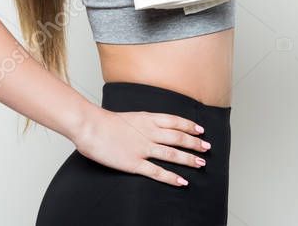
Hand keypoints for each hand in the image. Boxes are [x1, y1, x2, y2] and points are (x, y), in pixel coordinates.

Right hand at [73, 107, 210, 186]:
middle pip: (178, 138)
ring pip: (172, 154)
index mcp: (148, 118)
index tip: (201, 130)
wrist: (91, 126)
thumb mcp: (129, 116)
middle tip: (207, 147)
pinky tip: (181, 181)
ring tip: (201, 164)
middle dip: (195, 143)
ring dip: (189, 159)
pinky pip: (157, 172)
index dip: (190, 126)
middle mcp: (150, 132)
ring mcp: (143, 148)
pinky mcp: (134, 163)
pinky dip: (171, 177)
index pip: (175, 121)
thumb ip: (142, 122)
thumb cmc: (104, 121)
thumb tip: (150, 125)